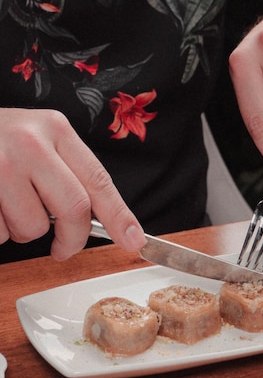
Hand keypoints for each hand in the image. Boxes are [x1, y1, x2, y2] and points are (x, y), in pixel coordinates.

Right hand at [0, 108, 145, 259]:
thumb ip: (67, 172)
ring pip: (33, 227)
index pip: (98, 180)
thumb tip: (104, 220)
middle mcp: (30, 143)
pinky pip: (0, 232)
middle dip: (72, 239)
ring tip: (7, 204)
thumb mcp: (39, 140)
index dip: (120, 216)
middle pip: (74, 209)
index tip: (134, 240)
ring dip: (22, 229)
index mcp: (55, 129)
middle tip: (62, 248)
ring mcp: (0, 166)